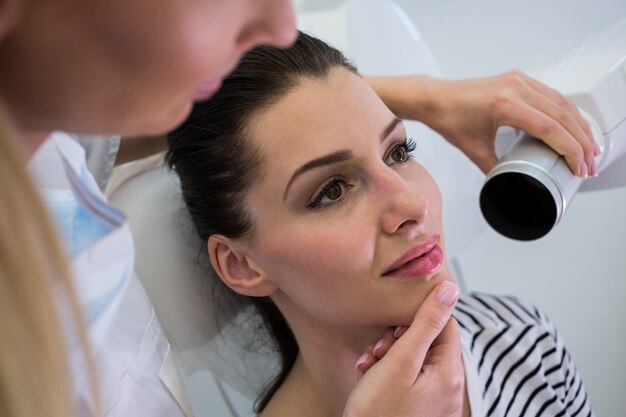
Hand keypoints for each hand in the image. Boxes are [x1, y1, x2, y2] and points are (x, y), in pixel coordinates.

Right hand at [343, 281, 464, 416]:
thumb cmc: (378, 413)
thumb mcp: (399, 362)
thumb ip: (425, 324)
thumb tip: (449, 290)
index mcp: (449, 374)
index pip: (445, 324)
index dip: (418, 317)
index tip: (394, 325)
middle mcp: (448, 389)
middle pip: (429, 343)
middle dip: (398, 340)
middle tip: (377, 350)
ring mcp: (435, 401)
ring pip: (415, 361)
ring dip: (388, 357)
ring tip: (368, 366)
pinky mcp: (420, 410)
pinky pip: (409, 380)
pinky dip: (389, 374)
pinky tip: (369, 378)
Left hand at [366, 71, 598, 175]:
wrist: (435, 97)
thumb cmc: (449, 118)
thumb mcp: (473, 150)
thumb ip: (495, 170)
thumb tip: (511, 185)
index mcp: (504, 105)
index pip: (550, 129)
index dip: (570, 150)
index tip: (579, 168)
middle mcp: (515, 87)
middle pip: (562, 116)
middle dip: (581, 143)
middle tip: (589, 165)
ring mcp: (518, 80)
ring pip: (562, 103)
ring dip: (579, 126)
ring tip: (588, 149)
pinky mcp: (518, 78)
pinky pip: (552, 94)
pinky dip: (567, 112)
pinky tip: (575, 126)